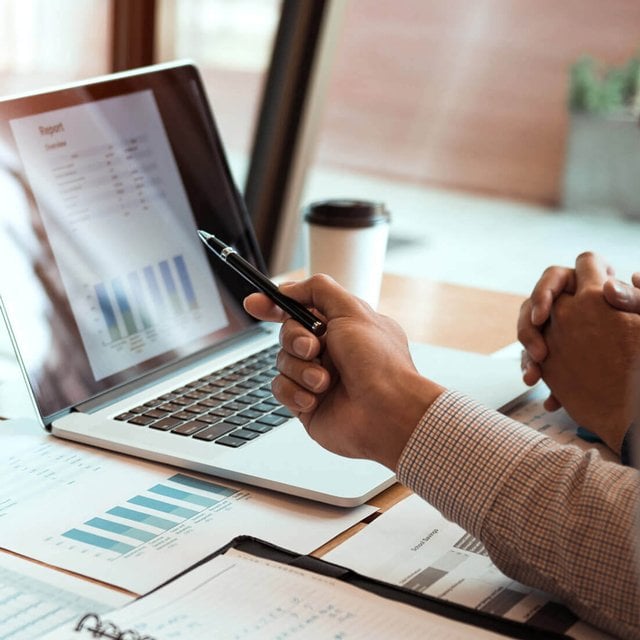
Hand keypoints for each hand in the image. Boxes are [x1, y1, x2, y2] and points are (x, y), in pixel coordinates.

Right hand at [243, 275, 444, 469]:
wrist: (388, 413)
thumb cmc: (380, 364)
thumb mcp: (352, 310)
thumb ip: (319, 290)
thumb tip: (290, 288)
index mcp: (342, 327)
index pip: (301, 309)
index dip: (276, 305)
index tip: (255, 303)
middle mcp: (330, 351)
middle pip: (287, 333)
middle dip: (295, 338)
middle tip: (313, 348)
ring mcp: (317, 378)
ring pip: (282, 361)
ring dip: (301, 369)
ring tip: (325, 381)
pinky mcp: (307, 403)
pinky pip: (280, 389)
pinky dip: (296, 392)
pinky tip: (316, 398)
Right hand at [518, 257, 639, 409]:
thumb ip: (633, 298)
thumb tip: (609, 287)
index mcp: (584, 286)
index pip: (555, 278)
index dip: (543, 293)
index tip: (543, 316)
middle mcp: (566, 305)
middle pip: (532, 308)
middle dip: (529, 330)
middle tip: (540, 353)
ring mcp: (557, 330)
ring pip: (530, 336)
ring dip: (527, 357)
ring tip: (535, 377)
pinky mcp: (555, 354)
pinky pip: (536, 362)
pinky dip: (538, 377)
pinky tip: (551, 398)